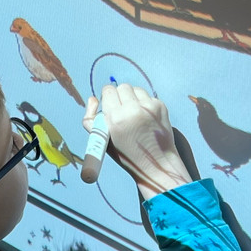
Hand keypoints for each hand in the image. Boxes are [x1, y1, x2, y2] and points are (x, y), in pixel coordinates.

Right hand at [85, 83, 192, 200]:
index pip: (108, 91)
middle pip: (122, 87)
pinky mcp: (161, 106)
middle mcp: (133, 109)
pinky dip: (144, 104)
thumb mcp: (102, 141)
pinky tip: (145, 118)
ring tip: (133, 114)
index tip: (110, 106)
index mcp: (116, 118)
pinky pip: (148, 97)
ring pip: (135, 89)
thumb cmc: (126, 154)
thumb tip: (92, 98)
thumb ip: (90, 119)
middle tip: (121, 110)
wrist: (156, 164)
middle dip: (119, 96)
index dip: (107, 98)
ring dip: (132, 98)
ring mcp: (149, 107)